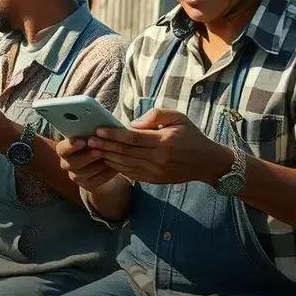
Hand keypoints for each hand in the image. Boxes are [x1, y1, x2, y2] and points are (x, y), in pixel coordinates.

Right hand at [55, 136, 118, 191]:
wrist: (97, 162)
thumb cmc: (93, 143)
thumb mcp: (89, 136)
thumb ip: (89, 132)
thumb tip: (97, 125)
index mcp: (64, 149)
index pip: (62, 148)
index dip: (71, 145)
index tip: (82, 141)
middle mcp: (66, 164)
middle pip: (73, 163)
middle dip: (86, 157)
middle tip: (98, 151)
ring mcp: (76, 176)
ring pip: (85, 173)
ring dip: (98, 166)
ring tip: (109, 158)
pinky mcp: (87, 185)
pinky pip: (97, 181)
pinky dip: (107, 173)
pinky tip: (115, 166)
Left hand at [85, 108, 230, 184]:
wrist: (207, 162)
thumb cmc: (191, 136)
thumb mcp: (179, 117)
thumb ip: (156, 115)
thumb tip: (133, 123)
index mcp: (164, 142)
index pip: (133, 138)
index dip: (114, 134)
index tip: (98, 129)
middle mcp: (158, 159)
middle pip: (125, 152)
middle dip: (104, 146)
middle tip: (89, 140)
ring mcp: (155, 172)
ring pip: (125, 165)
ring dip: (107, 157)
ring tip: (92, 150)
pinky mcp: (153, 180)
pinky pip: (131, 174)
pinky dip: (117, 167)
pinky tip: (106, 160)